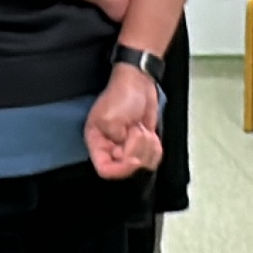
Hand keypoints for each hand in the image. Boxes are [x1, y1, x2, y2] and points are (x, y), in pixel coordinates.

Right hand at [85, 63, 163, 179]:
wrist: (139, 83)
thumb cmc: (121, 96)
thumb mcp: (110, 118)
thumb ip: (115, 141)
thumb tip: (127, 157)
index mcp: (97, 142)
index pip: (105, 170)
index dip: (121, 168)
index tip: (133, 158)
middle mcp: (111, 148)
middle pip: (126, 168)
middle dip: (137, 151)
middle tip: (137, 132)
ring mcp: (128, 147)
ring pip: (142, 165)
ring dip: (147, 147)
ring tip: (141, 129)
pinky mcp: (143, 145)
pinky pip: (153, 158)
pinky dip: (155, 147)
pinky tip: (150, 133)